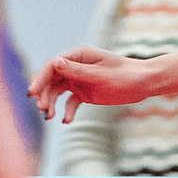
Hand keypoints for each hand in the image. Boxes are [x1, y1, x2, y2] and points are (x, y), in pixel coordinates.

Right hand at [30, 45, 153, 120]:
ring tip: (49, 117)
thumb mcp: (101, 75)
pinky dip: (67, 111)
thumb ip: (78, 71)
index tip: (32, 94)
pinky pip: (70, 102)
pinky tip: (66, 121)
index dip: (40, 79)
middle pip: (51, 79)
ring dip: (51, 103)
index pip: (52, 66)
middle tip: (42, 109)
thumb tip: (54, 63)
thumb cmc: (126, 75)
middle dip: (43, 93)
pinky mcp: (85, 92)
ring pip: (57, 91)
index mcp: (78, 56)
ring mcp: (79, 80)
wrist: (145, 83)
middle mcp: (75, 66)